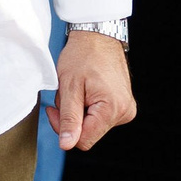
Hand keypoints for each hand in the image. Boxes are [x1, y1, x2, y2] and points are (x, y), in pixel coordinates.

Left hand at [49, 32, 136, 151]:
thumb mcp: (69, 87)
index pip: (84, 140)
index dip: (64, 129)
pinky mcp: (123, 105)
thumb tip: (67, 145)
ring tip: (77, 90)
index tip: (55, 109)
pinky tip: (85, 91)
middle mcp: (124, 112)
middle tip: (65, 95)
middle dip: (71, 118)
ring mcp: (126, 109)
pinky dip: (87, 107)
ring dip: (79, 111)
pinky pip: (100, 117)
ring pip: (93, 126)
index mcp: (112, 109)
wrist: (97, 36)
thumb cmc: (82, 56)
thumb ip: (69, 119)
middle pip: (88, 133)